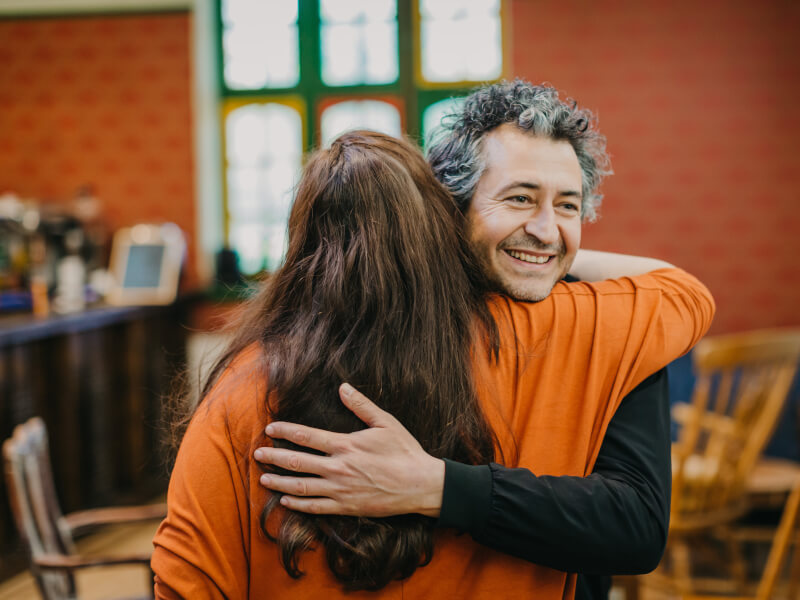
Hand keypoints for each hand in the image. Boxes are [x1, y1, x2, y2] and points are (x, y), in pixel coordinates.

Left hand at [253, 383, 444, 517]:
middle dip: (274, 457)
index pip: (306, 436)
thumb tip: (343, 387)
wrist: (420, 484)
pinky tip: (285, 502)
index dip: (285, 431)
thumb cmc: (404, 451)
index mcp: (346, 445)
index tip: (270, 429)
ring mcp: (340, 490)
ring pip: (301, 488)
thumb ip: (361, 405)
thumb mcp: (385, 422)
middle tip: (256, 454)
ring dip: (280, 483)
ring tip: (263, 479)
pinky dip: (298, 505)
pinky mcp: (347, 506)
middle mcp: (338, 468)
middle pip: (297, 462)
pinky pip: (316, 508)